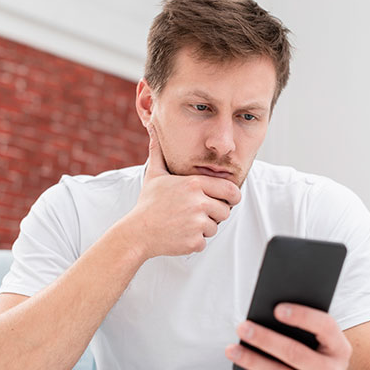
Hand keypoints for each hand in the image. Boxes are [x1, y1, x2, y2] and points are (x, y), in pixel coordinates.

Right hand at [127, 123, 241, 257]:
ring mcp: (197, 223)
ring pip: (215, 227)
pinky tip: (179, 234)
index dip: (231, 196)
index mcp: (194, 184)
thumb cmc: (148, 203)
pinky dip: (194, 241)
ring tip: (184, 223)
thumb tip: (153, 127)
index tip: (227, 200)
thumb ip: (159, 151)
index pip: (230, 190)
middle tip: (199, 213)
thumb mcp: (154, 174)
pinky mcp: (194, 241)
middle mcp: (198, 202)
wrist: (137, 232)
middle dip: (216, 213)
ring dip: (204, 228)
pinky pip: (204, 241)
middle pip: (225, 210)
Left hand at [225, 303, 351, 369]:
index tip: (276, 308)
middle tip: (242, 327)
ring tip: (232, 349)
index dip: (302, 316)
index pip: (325, 327)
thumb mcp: (323, 345)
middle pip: (294, 353)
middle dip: (265, 339)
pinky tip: (238, 369)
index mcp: (340, 349)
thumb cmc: (319, 360)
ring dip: (252, 361)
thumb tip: (266, 317)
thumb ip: (305, 330)